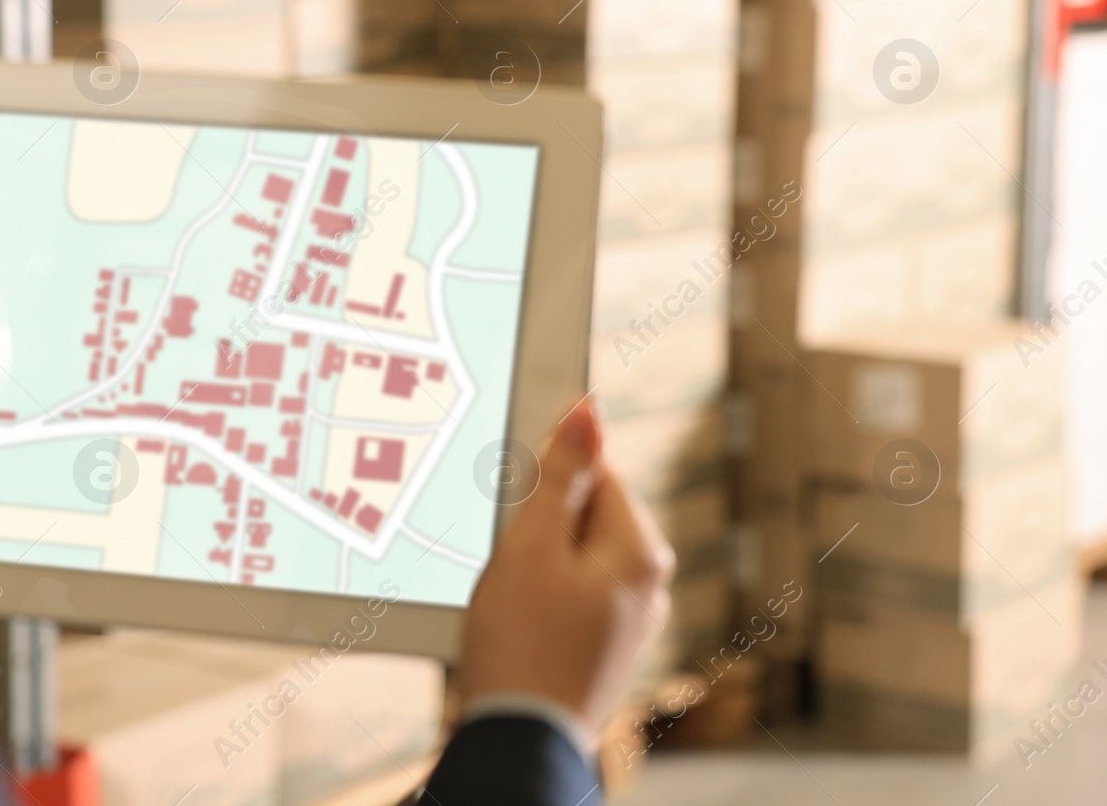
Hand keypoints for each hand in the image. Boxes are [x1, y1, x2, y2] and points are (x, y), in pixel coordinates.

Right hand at [459, 400, 674, 732]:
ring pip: (572, 557)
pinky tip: (515, 625)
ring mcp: (631, 619)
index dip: (543, 479)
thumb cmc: (521, 644)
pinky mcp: (605, 647)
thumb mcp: (532, 547)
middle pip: (585, 514)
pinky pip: (571, 595)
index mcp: (641, 550)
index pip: (596, 471)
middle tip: (505, 564)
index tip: (509, 504)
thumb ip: (561, 476)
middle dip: (537, 526)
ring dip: (533, 564)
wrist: (519, 743)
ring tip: (508, 602)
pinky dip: (540, 598)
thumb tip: (587, 411)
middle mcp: (650, 583)